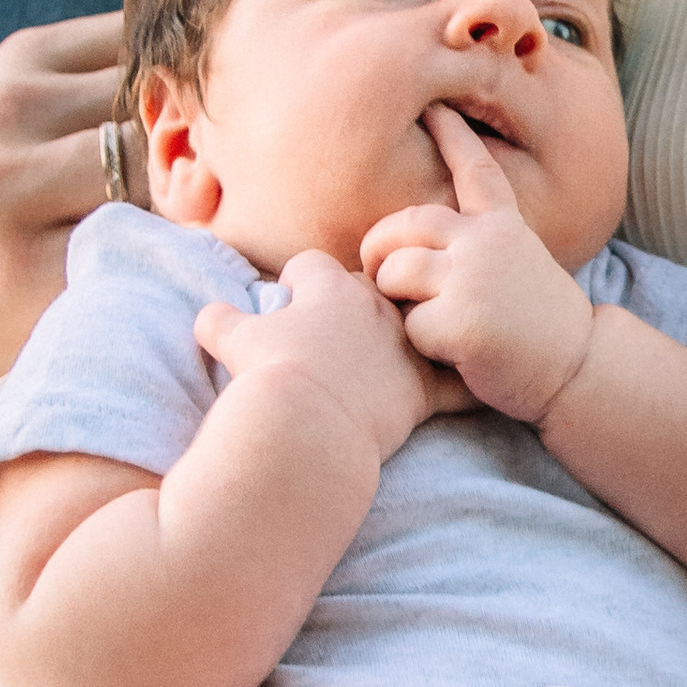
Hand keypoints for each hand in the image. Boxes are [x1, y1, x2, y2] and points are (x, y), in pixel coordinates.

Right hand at [195, 247, 466, 458]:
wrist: (304, 421)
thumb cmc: (266, 376)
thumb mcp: (230, 342)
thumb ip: (218, 321)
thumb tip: (207, 315)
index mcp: (327, 287)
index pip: (314, 265)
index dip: (301, 282)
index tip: (293, 301)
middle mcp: (372, 307)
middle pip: (375, 287)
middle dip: (362, 301)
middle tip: (345, 330)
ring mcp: (401, 345)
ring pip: (421, 324)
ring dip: (416, 332)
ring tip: (408, 346)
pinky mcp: (421, 388)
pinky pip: (456, 383)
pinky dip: (466, 386)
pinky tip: (480, 385)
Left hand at [361, 108, 592, 422]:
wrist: (578, 370)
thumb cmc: (540, 326)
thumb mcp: (518, 266)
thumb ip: (475, 246)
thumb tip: (417, 245)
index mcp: (503, 226)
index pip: (475, 170)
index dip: (453, 135)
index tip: (434, 106)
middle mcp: (486, 243)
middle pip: (403, 222)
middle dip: (377, 247)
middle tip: (375, 270)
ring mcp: (472, 279)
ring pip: (394, 271)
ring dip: (393, 297)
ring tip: (419, 316)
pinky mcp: (460, 321)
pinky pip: (408, 325)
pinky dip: (419, 343)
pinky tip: (451, 352)